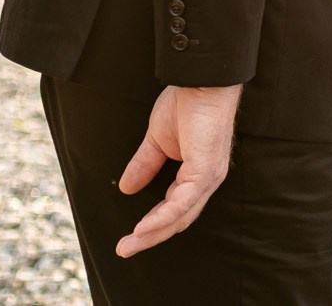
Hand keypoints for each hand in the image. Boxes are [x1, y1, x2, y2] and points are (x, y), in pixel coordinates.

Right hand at [114, 83, 242, 256]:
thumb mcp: (157, 141)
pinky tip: (144, 228)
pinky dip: (162, 217)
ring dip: (152, 233)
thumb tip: (127, 188)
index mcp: (196, 175)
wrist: (201, 81)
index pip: (174, 209)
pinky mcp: (205, 170)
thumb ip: (145, 164)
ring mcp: (208, 177)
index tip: (129, 237)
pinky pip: (183, 202)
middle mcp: (205, 180)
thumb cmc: (186, 104)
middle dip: (149, 237)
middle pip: (178, 219)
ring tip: (128, 245)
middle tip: (123, 250)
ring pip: (180, 216)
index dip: (152, 224)